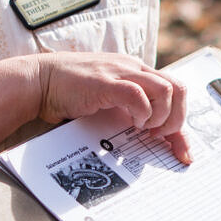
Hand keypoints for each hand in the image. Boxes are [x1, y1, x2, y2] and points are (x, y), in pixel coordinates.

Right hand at [36, 53, 191, 163]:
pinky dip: (142, 112)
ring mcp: (120, 73)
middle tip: (159, 137)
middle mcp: (132, 68)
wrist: (39, 80)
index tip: (182, 152)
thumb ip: (127, 109)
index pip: (174, 91)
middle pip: (178, 88)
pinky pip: (137, 95)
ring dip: (162, 116)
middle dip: (176, 120)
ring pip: (165, 90)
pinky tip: (133, 123)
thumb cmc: (69, 92)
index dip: (182, 124)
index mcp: (135, 72)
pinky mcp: (105, 83)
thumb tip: (148, 136)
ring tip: (146, 130)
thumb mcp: (107, 99)